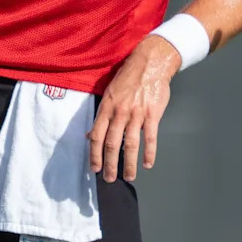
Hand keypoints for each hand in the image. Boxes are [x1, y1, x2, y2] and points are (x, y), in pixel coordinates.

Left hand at [88, 35, 179, 182]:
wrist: (151, 63)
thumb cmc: (129, 76)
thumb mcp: (109, 92)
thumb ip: (101, 115)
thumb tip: (88, 135)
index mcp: (107, 107)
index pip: (96, 136)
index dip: (94, 154)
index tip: (94, 168)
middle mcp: (120, 112)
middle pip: (111, 144)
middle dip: (109, 165)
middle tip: (109, 179)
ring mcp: (137, 114)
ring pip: (130, 144)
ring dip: (129, 164)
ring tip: (129, 177)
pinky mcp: (152, 114)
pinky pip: (150, 138)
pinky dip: (149, 153)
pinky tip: (148, 163)